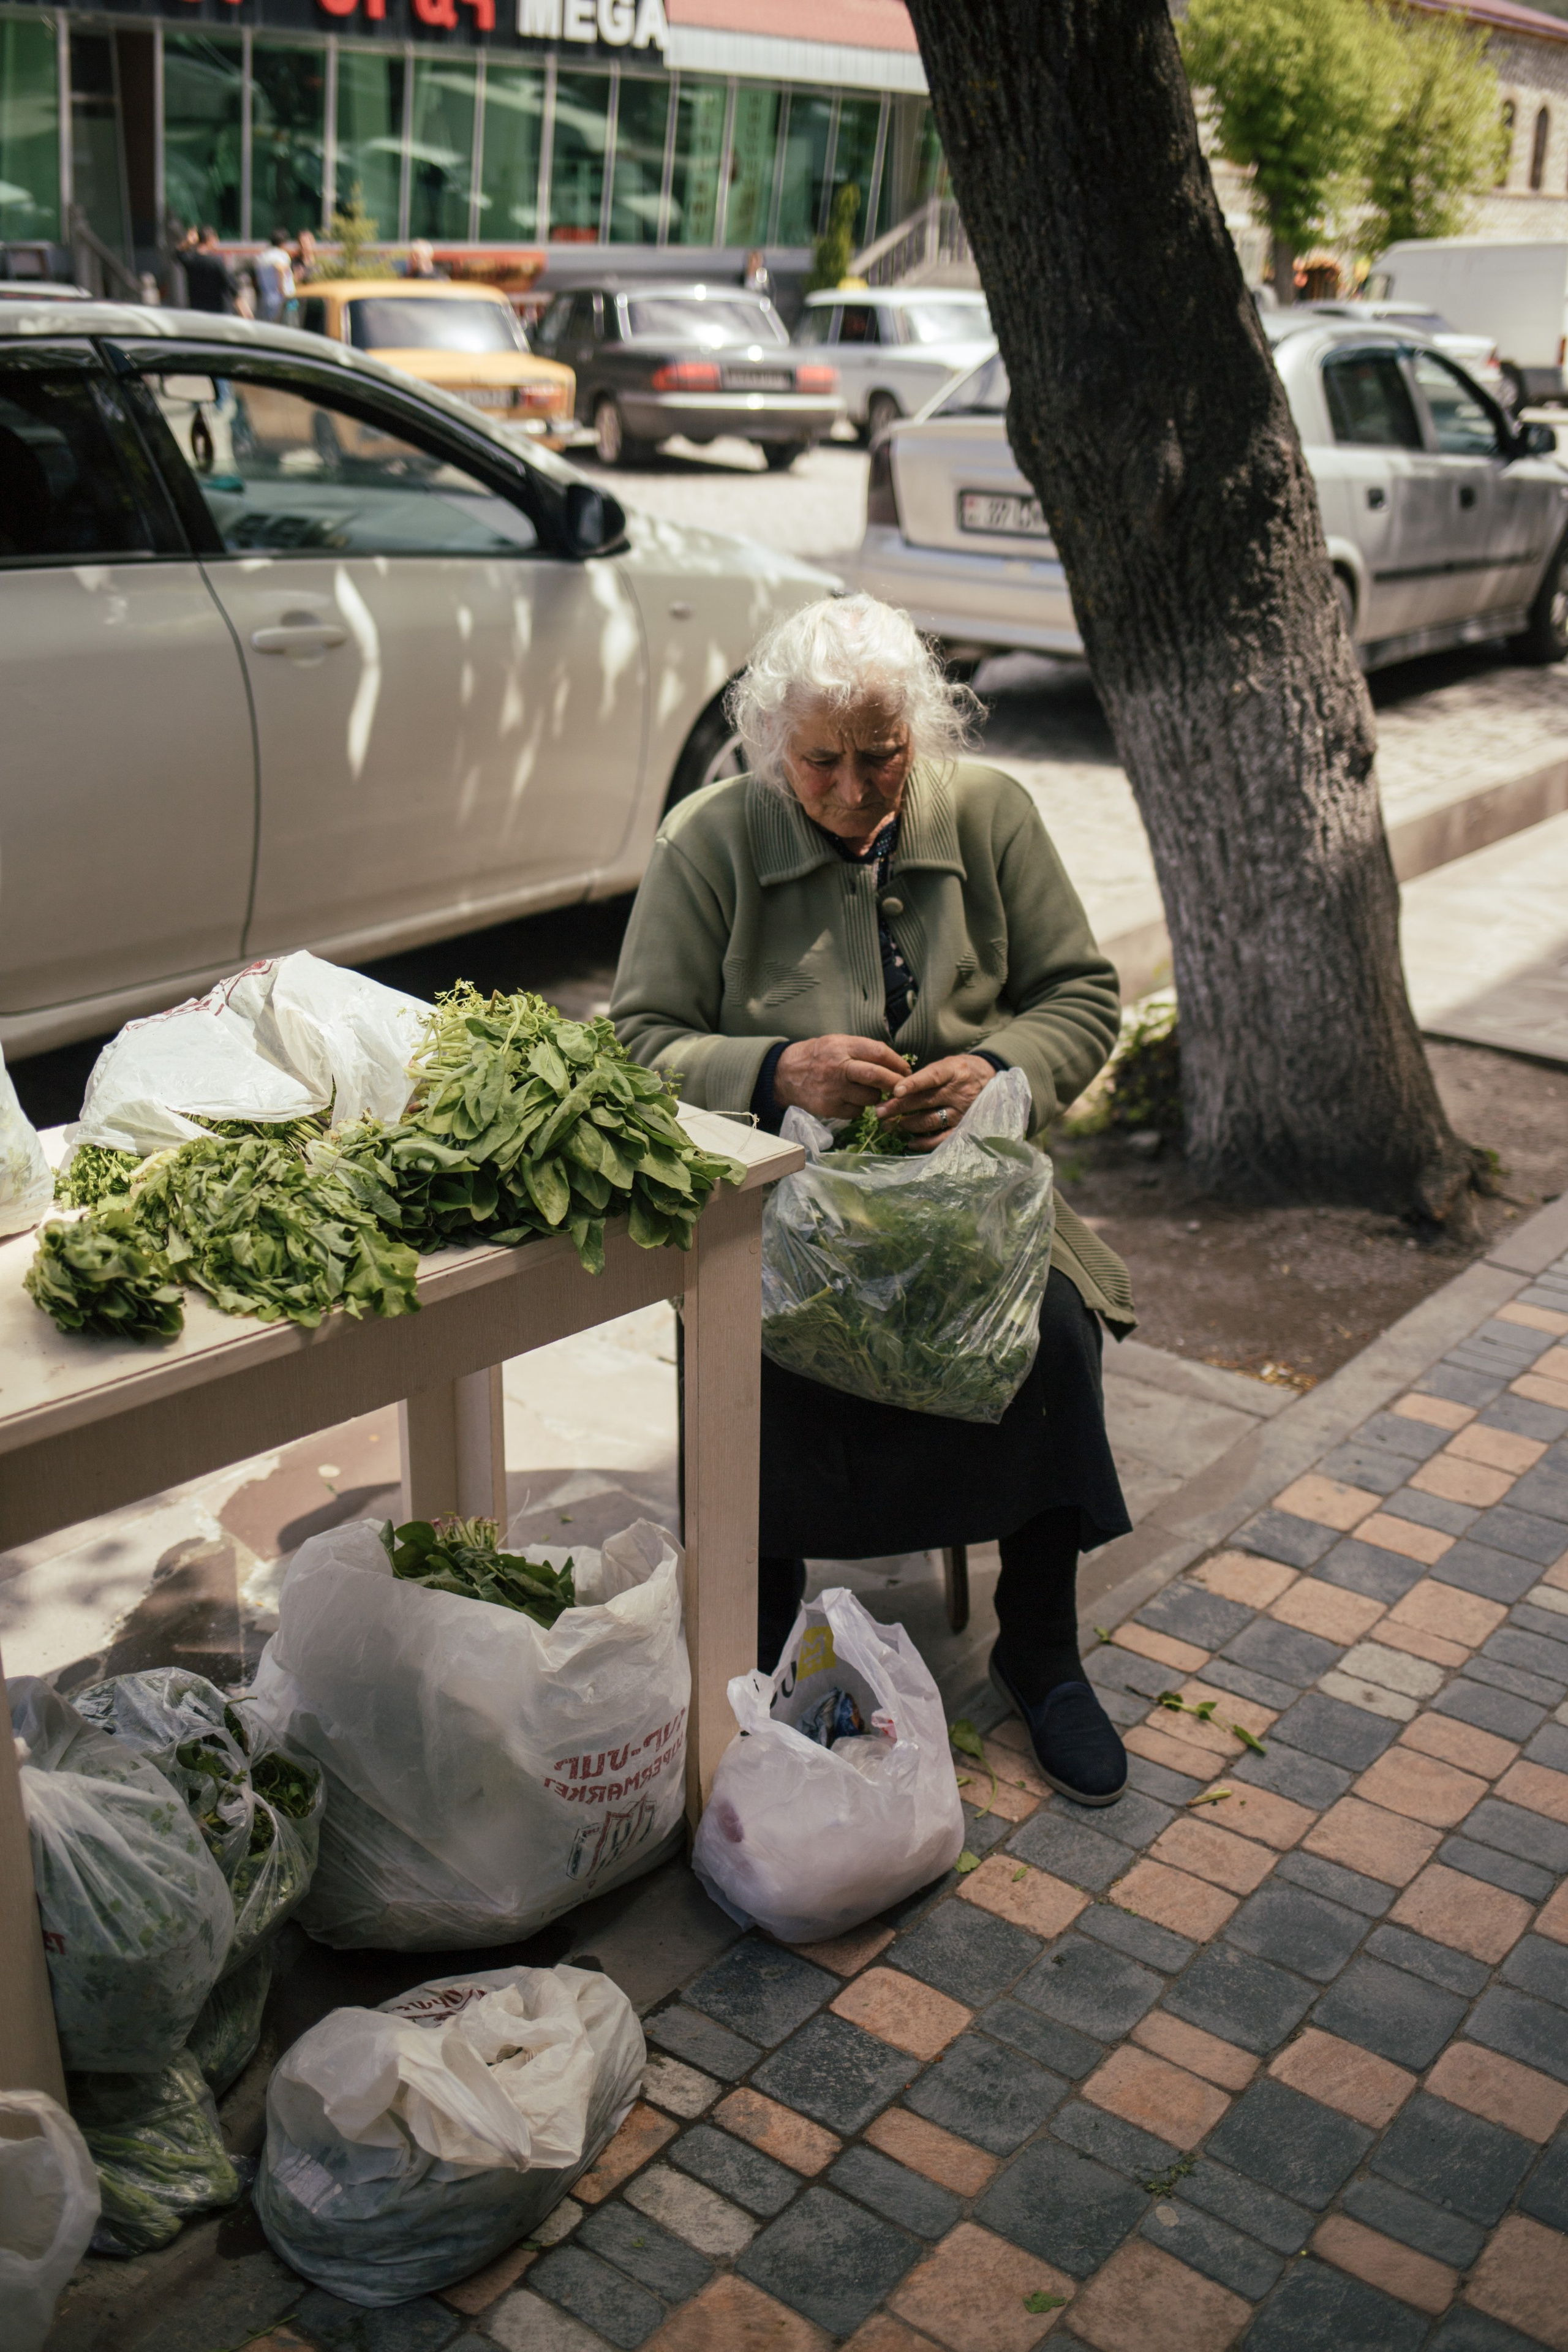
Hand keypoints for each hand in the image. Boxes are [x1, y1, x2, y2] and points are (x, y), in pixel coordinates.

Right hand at [773, 1034, 913, 1120]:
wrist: (784, 1074)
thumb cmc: (818, 1056)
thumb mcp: (837, 1042)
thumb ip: (863, 1050)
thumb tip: (895, 1064)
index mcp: (842, 1046)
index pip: (879, 1052)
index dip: (897, 1062)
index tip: (906, 1070)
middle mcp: (838, 1067)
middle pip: (877, 1076)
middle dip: (896, 1083)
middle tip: (903, 1087)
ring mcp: (833, 1090)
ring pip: (870, 1097)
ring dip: (877, 1097)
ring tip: (869, 1091)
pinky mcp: (829, 1108)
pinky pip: (856, 1111)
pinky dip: (860, 1107)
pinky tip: (851, 1100)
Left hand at [878, 1054, 996, 1151]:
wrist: (989, 1078)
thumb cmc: (959, 1071)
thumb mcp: (946, 1064)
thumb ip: (925, 1076)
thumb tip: (895, 1090)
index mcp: (953, 1071)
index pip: (932, 1077)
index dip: (913, 1084)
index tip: (895, 1090)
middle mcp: (958, 1092)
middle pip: (925, 1101)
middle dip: (899, 1107)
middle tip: (879, 1112)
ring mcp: (962, 1111)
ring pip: (930, 1121)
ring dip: (907, 1124)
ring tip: (889, 1125)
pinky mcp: (963, 1126)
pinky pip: (942, 1138)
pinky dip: (925, 1142)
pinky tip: (910, 1142)